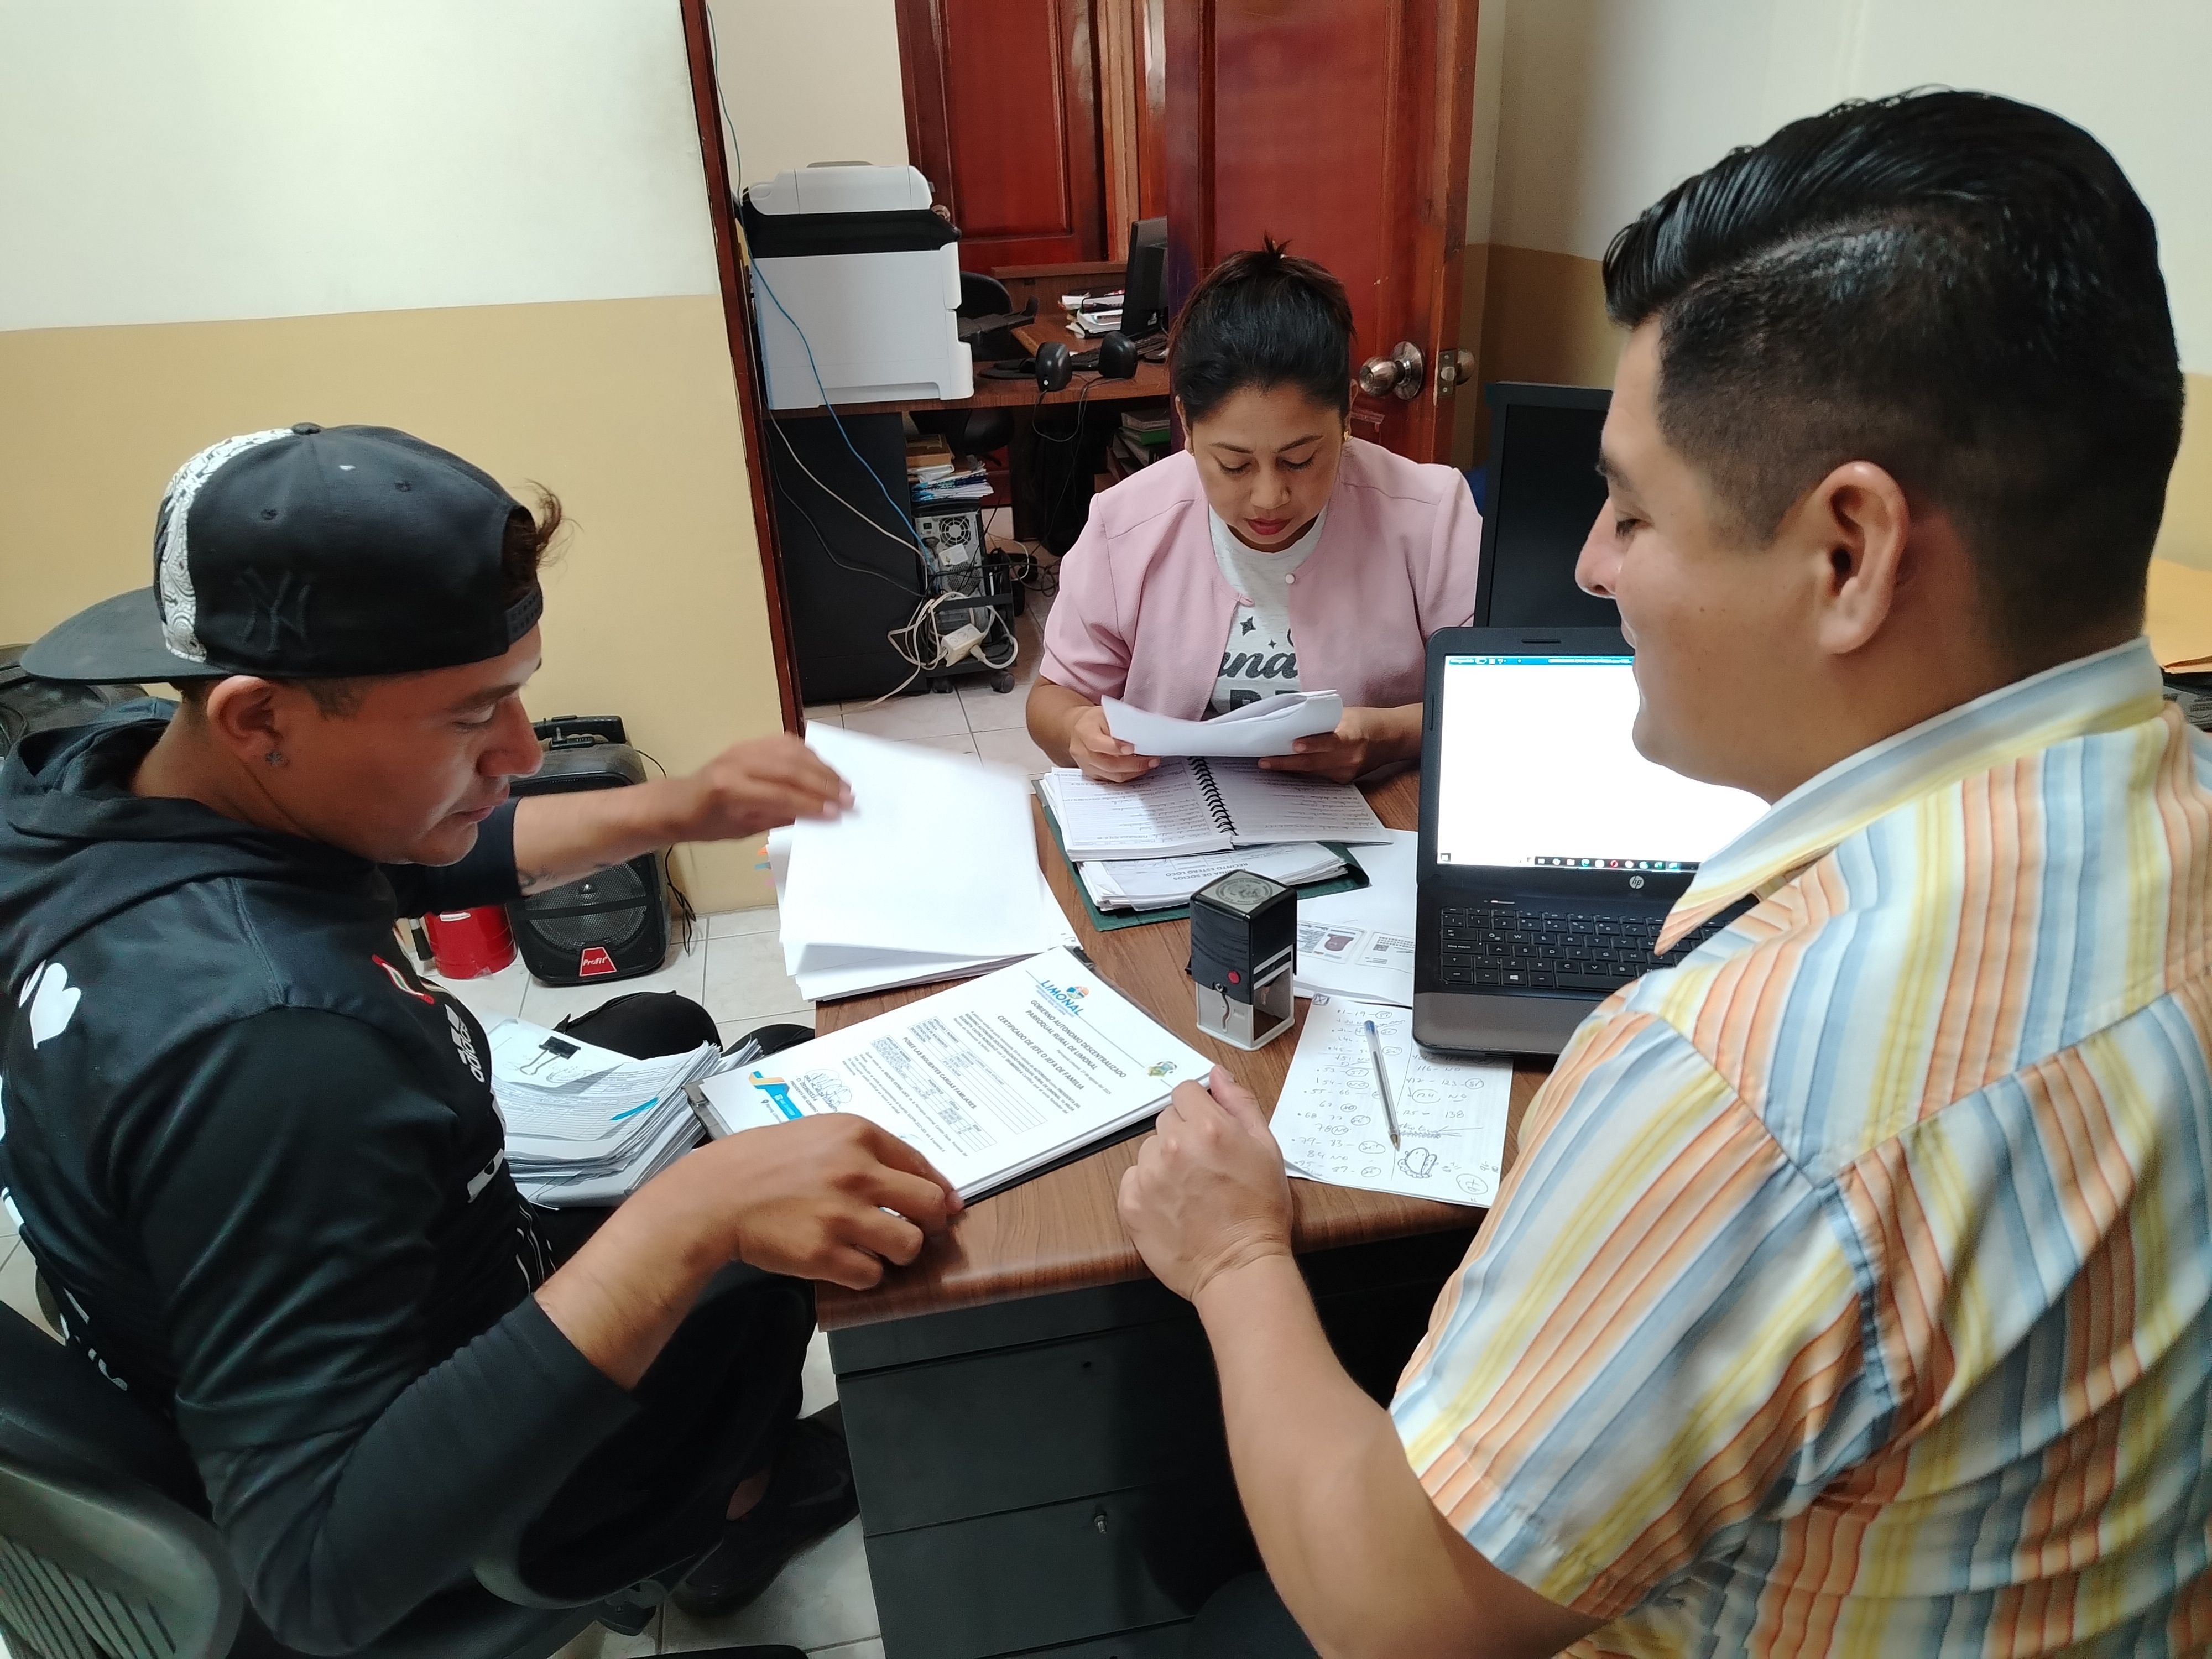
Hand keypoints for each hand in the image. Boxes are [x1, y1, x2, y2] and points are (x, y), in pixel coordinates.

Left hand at [668, 733, 852, 841]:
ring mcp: (744, 748)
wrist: (680, 802)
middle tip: (848, 799)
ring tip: (842, 785)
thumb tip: (815, 815)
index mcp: (730, 789)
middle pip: (790, 769)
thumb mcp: (743, 830)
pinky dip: (808, 755)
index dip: (812, 804)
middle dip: (824, 785)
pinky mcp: (749, 742)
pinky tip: (823, 768)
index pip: (781, 795)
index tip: (837, 814)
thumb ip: (778, 818)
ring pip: (792, 752)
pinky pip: (785, 743)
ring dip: (821, 768)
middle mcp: (737, 763)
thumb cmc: (708, 823)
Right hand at [706, 1115, 961, 1288]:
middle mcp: (857, 1172)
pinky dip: (864, 1274)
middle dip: (930, 1224)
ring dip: (898, 1252)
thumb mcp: (819, 1134)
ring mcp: (842, 1215)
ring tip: (876, 1249)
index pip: (923, 1166)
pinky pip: (872, 1275)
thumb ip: (865, 1151)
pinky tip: (845, 1262)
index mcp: (858, 1135)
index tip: (946, 1207)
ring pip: (908, 1245)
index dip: (940, 1192)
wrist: (715, 1195)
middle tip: (916, 1231)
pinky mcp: (824, 1254)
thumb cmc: (762, 1161)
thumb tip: (918, 1179)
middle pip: (930, 1206)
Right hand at [1067, 704, 1159, 783]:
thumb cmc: (1095, 720)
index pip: (1096, 742)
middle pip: (1108, 764)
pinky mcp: (1093, 774)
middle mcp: (1082, 751)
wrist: (1079, 729)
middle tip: (1152, 759)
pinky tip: (1139, 768)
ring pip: (1113, 775)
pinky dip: (1129, 774)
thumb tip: (1142, 735)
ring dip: (1134, 771)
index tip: (1133, 748)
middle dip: (1134, 764)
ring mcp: (1086, 766)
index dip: (1115, 747)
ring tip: (1150, 763)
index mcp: (1083, 731)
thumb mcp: (1106, 713)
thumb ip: (1120, 724)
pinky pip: (1113, 779)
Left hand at [1118, 1067, 1293, 1301]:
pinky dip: (1148, 1188)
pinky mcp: (1131, 1203)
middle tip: (1205, 1167)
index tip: (1208, 1131)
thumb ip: (1240, 1104)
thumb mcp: (1266, 1149)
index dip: (1199, 1109)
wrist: (1239, 1268)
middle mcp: (1174, 1146)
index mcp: (1208, 1127)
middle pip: (1167, 1119)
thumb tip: (1218, 1074)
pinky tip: (1172, 1205)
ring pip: (1149, 1149)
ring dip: (1164, 1161)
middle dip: (1183, 1135)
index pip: (1185, 1091)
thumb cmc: (1260, 1213)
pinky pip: (1133, 1177)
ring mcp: (1148, 1175)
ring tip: (1190, 1191)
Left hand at [1257, 704, 1419, 782]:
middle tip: (1264, 760)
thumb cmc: (1366, 722)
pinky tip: (1287, 767)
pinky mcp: (1344, 779)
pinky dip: (1302, 771)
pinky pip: (1318, 776)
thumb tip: (1292, 721)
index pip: (1332, 742)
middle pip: (1315, 762)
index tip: (1294, 745)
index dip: (1312, 744)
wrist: (1391, 739)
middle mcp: (1351, 757)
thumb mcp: (1345, 714)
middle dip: (1286, 762)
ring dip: (1289, 768)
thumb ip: (1322, 720)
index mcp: (1354, 735)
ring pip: (1312, 771)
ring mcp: (1348, 771)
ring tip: (1268, 763)